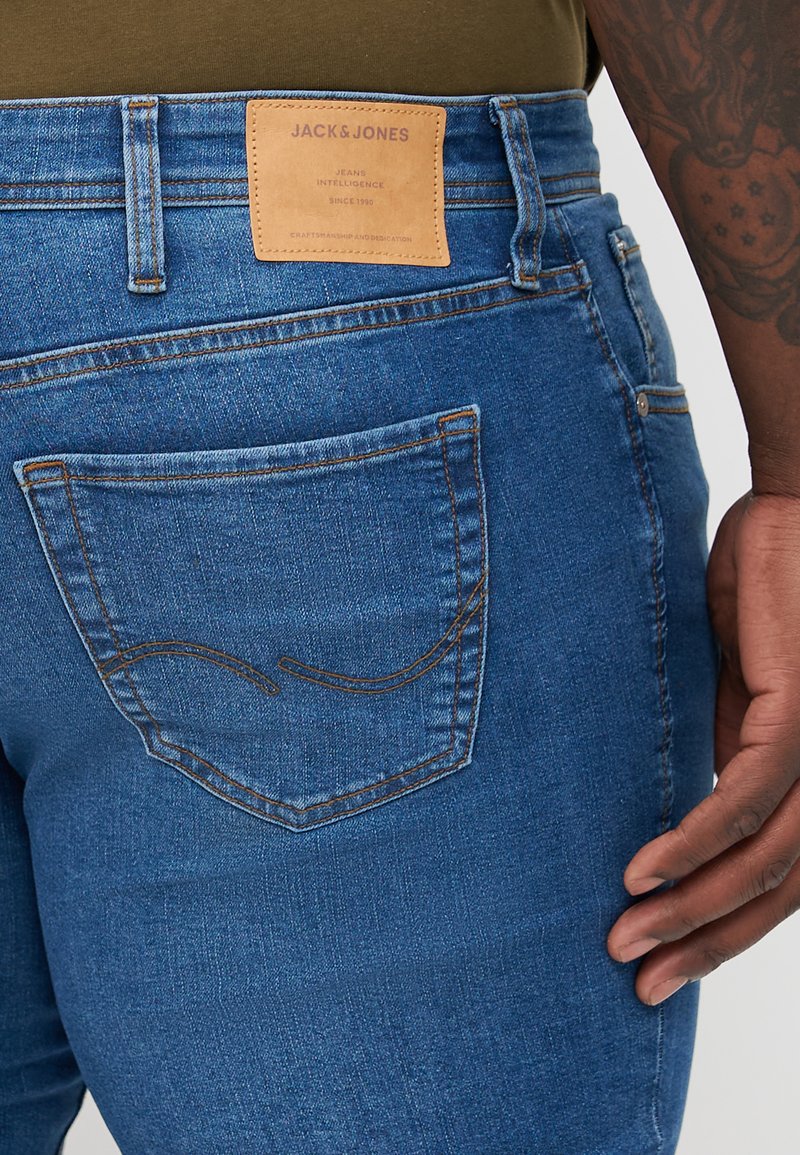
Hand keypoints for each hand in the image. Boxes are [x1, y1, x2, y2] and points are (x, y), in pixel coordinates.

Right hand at [606, 488, 799, 1004]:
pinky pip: (747, 798)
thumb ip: (722, 751)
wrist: (797, 513)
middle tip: (639, 983)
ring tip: (625, 942)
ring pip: (767, 861)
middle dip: (707, 945)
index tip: (661, 967)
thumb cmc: (767, 593)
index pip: (777, 880)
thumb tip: (686, 814)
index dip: (722, 932)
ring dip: (693, 910)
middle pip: (779, 892)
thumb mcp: (735, 692)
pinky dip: (695, 842)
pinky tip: (645, 872)